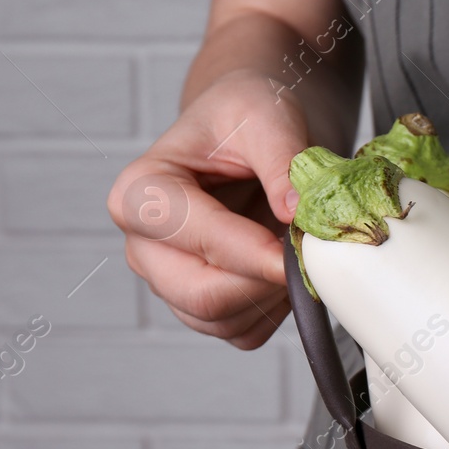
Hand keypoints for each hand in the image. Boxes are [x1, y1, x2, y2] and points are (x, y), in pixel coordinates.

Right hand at [107, 69, 305, 348]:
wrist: (255, 133)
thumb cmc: (247, 116)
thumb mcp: (268, 115)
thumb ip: (282, 159)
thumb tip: (297, 210)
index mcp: (141, 193)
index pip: (195, 241)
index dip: (254, 252)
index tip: (300, 248)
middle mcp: (145, 245)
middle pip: (204, 296)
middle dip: (266, 282)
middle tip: (307, 252)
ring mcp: (171, 282)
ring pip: (225, 321)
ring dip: (275, 296)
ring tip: (297, 248)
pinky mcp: (206, 307)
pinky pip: (245, 332)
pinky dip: (277, 310)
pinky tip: (288, 268)